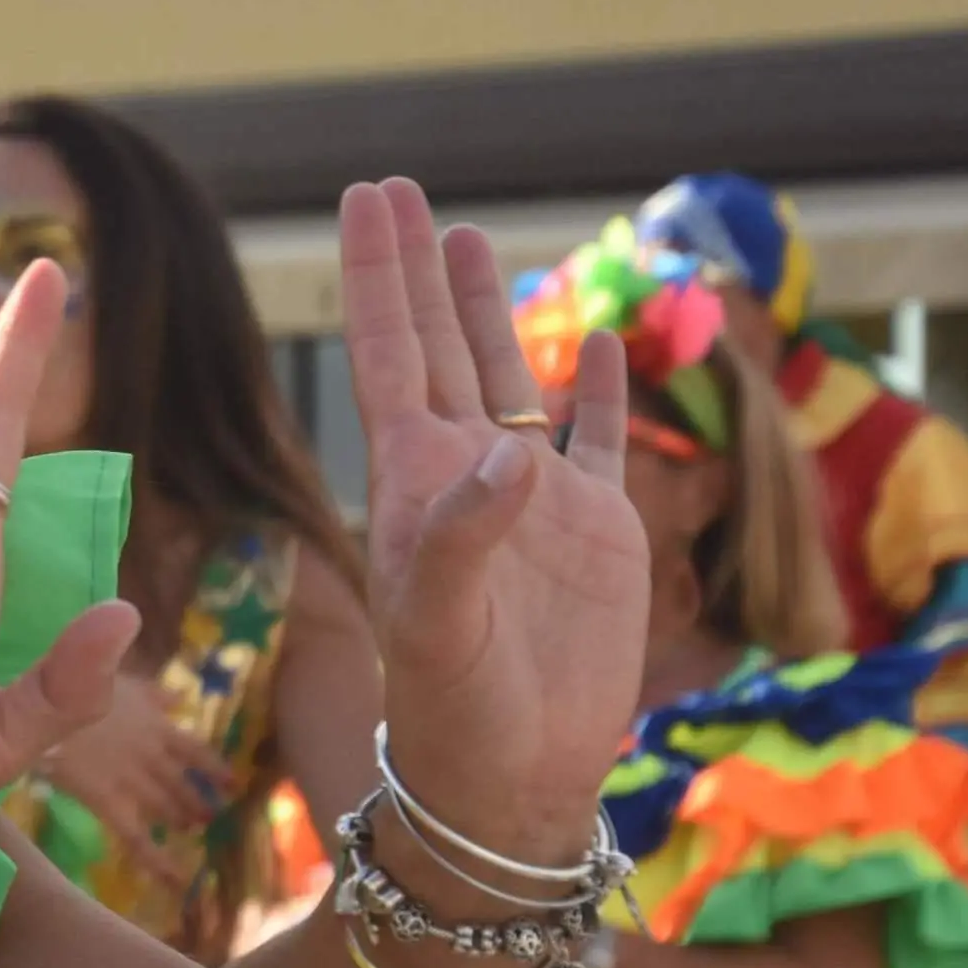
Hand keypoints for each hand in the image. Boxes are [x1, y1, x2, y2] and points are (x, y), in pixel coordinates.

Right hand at [39, 676, 229, 886]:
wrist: (52, 705)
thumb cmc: (81, 685)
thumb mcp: (123, 682)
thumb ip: (152, 693)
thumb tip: (179, 697)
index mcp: (157, 727)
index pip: (196, 752)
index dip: (215, 769)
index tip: (233, 783)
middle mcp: (153, 757)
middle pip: (183, 784)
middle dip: (198, 799)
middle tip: (211, 815)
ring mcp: (133, 782)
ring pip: (166, 808)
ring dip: (181, 819)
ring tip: (190, 829)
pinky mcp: (109, 803)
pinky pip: (136, 837)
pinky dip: (156, 860)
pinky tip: (173, 880)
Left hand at [334, 180, 645, 859]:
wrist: (511, 781)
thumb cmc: (454, 713)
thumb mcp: (437, 628)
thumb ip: (461, 541)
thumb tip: (508, 455)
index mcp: (413, 483)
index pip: (389, 352)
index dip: (379, 273)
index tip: (366, 195)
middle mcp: (466, 476)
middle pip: (438, 345)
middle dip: (418, 268)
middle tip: (401, 186)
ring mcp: (533, 500)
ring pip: (507, 377)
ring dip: (487, 308)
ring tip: (469, 233)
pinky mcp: (598, 532)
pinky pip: (600, 441)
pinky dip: (601, 390)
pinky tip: (599, 340)